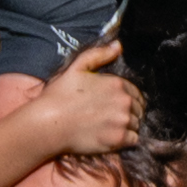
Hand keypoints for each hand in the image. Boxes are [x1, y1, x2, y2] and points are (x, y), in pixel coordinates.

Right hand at [29, 37, 145, 161]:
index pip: (136, 93)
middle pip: (138, 109)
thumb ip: (99, 55)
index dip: (128, 99)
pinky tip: (112, 137)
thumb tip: (119, 46)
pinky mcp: (118, 139)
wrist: (49, 123)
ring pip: (137, 124)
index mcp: (117, 84)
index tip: (116, 106)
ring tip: (111, 128)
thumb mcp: (77, 67)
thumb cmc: (60, 95)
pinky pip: (134, 140)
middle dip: (129, 113)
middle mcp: (124, 101)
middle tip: (113, 118)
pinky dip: (126, 140)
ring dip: (128, 126)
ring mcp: (123, 121)